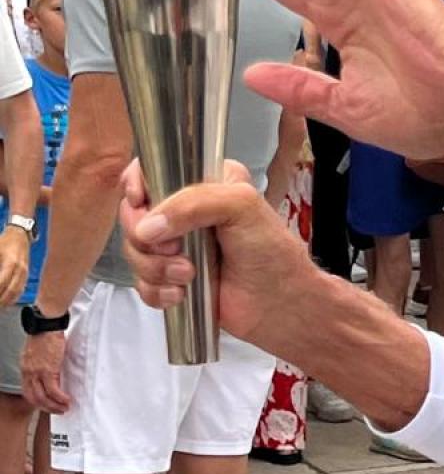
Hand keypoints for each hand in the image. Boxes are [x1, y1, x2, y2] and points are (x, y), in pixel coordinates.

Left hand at [0, 226, 29, 307]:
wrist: (20, 235)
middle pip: (10, 291)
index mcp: (11, 263)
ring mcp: (25, 273)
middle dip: (1, 300)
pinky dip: (13, 298)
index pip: (2, 283)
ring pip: (17, 292)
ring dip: (6, 302)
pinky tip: (6, 302)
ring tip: (0, 306)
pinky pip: (20, 290)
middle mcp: (20, 269)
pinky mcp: (26, 274)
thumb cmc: (5, 241)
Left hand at [22, 328, 68, 414]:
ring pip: (43, 398)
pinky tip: (67, 400)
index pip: (27, 391)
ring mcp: (37, 373)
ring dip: (55, 406)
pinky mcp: (48, 370)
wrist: (46, 324)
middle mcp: (28, 373)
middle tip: (58, 410)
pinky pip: (53, 390)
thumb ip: (40, 363)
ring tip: (64, 407)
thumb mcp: (38, 351)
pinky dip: (60, 398)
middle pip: (34, 399)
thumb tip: (50, 372)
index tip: (47, 405)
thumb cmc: (44, 332)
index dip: (37, 401)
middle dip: (47, 408)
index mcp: (25, 368)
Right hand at [120, 158, 320, 362]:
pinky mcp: (171, 277)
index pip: (153, 169)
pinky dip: (155, 291)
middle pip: (134, 215)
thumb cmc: (272, 251)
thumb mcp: (242, 207)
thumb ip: (194, 204)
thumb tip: (149, 225)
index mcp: (204, 181)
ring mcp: (177, 245)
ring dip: (155, 268)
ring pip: (135, 251)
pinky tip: (181, 293)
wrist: (280, 303)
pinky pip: (141, 283)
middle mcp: (185, 211)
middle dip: (147, 238)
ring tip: (187, 274)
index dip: (138, 186)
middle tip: (175, 248)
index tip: (141, 203)